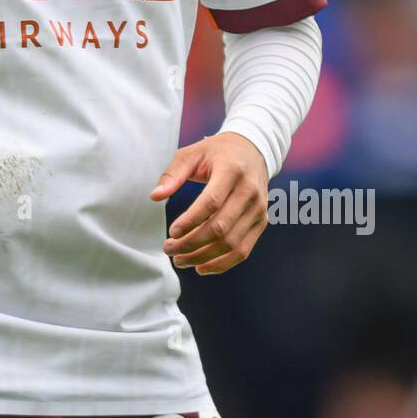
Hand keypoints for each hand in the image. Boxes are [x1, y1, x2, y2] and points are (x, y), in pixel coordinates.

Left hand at [150, 131, 269, 275]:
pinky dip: (222, 264)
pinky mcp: (261, 222)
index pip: (211, 202)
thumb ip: (173, 174)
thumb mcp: (192, 153)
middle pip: (220, 227)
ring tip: (180, 259)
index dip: (190, 221)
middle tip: (168, 248)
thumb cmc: (218, 153)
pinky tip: (201, 267)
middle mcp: (249, 192)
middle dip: (191, 243)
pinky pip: (243, 250)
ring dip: (203, 257)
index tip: (171, 232)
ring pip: (231, 243)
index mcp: (231, 171)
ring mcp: (258, 209)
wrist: (253, 150)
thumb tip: (155, 196)